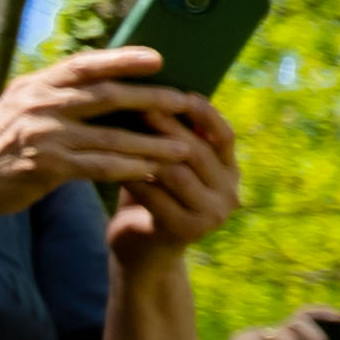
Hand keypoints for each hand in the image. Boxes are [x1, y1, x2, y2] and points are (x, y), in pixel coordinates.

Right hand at [0, 49, 195, 227]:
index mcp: (36, 85)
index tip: (158, 58)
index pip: (84, 65)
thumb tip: (110, 81)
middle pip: (105, 96)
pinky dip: (129, 169)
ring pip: (110, 137)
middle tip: (186, 102)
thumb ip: (59, 94)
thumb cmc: (2, 140)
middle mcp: (39, 104)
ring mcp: (43, 135)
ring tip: (185, 146)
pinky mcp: (47, 167)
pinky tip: (153, 173)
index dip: (122, 60)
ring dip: (151, 143)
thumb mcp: (23, 105)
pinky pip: (99, 167)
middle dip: (150, 99)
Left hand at [99, 81, 243, 258]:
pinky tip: (109, 160)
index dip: (201, 111)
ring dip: (146, 148)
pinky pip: (156, 195)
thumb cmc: (149, 198)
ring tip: (118, 126)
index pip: (224, 134)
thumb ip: (170, 137)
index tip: (173, 88)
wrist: (142, 254)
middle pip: (197, 150)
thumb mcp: (165, 164)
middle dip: (166, 124)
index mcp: (230, 173)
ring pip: (177, 171)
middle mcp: (229, 194)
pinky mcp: (187, 231)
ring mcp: (212, 215)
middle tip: (135, 101)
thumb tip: (152, 85)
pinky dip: (132, 175)